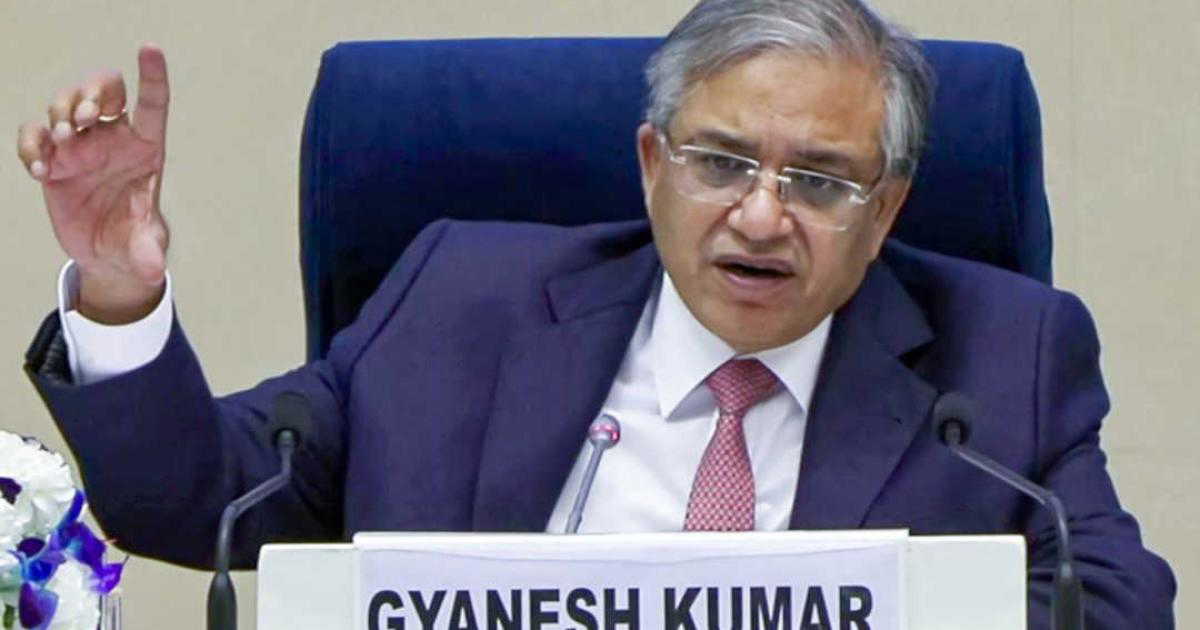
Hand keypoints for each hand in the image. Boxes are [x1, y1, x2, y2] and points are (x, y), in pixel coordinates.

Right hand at [16, 45, 170, 323]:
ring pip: (65, 104)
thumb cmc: (134, 241)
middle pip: (104, 90)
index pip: (153, 103)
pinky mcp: (53, 161)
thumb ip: (148, 254)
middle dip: (90, 93)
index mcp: (147, 149)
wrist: (105, 256)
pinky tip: (39, 169)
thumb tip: (153, 272)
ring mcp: (81, 147)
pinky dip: (31, 145)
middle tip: (82, 119)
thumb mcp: (143, 249)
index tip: (149, 48)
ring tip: (61, 141)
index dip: (152, 75)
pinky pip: (35, 135)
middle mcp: (114, 140)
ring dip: (59, 112)